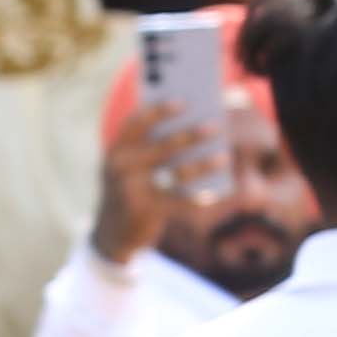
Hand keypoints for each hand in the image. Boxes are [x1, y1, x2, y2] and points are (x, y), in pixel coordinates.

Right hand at [95, 103, 216, 260]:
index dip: (159, 111)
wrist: (112, 233)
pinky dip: (200, 197)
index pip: (136, 122)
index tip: (183, 102)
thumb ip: (151, 147)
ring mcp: (131, 190)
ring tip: (223, 157)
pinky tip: (217, 192)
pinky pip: (179, 201)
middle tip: (215, 126)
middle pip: (161, 146)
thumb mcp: (131, 167)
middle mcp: (120, 167)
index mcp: (116, 149)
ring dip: (203, 165)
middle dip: (191, 135)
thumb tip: (193, 132)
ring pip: (175, 174)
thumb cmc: (131, 190)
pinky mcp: (145, 212)